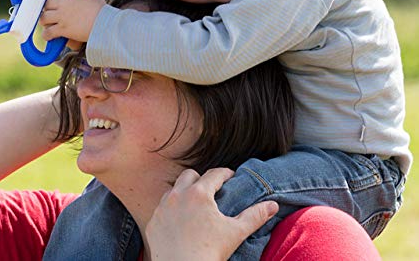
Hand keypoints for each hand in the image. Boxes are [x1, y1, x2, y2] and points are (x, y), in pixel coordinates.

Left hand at [40, 0, 105, 41]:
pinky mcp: (62, 29)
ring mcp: (62, 16)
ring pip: (44, 17)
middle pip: (48, 2)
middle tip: (52, 11)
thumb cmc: (103, 11)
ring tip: (49, 23)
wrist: (104, 25)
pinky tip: (49, 36)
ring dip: (45, 20)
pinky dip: (47, 34)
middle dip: (49, 7)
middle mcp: (64, 3)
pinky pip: (48, 32)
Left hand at [146, 168, 277, 260]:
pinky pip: (161, 208)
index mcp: (199, 193)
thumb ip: (254, 216)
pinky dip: (171, 210)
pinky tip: (179, 220)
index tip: (231, 177)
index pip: (214, 174)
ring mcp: (163, 207)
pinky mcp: (153, 222)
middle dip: (201, 179)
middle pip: (190, 175)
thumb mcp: (235, 233)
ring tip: (194, 205)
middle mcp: (178, 195)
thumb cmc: (209, 253)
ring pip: (173, 189)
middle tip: (212, 191)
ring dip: (183, 193)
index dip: (225, 174)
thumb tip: (272, 205)